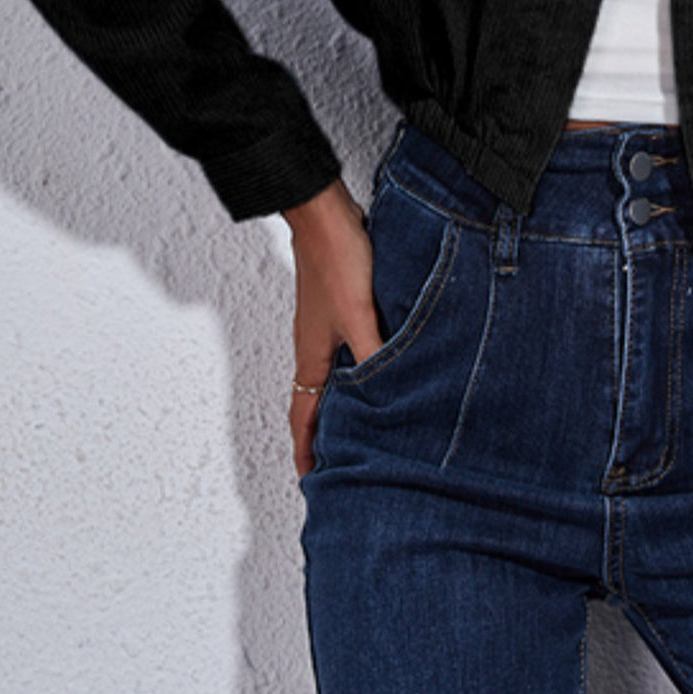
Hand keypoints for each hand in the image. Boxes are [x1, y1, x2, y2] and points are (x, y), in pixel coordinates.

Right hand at [283, 178, 382, 477]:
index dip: (307, 450)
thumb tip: (389, 394)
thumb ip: (374, 355)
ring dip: (344, 402)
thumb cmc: (334, 259)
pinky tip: (381, 366)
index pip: (303, 416)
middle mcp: (314, 345)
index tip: (311, 480)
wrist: (324, 212)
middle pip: (316, 401)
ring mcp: (327, 325)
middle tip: (341, 459)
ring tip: (364, 421)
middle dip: (325, 434)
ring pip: (332, 376)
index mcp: (311, 355)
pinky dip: (359, 369)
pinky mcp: (342, 305)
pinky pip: (347, 350)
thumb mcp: (358, 314)